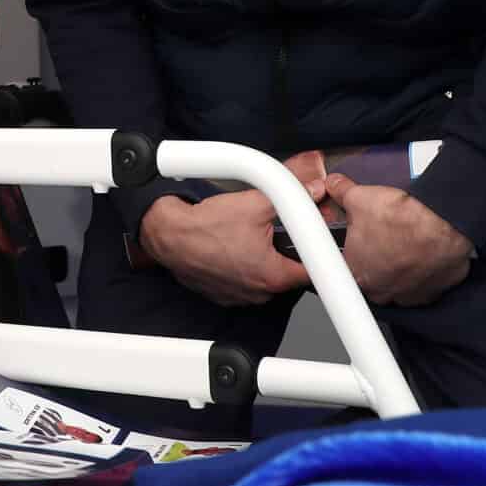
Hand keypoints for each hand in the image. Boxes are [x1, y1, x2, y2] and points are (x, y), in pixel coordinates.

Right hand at [139, 190, 314, 308]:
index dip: (316, 249)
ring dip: (264, 260)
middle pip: (289, 272)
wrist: (169, 235)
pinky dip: (243, 267)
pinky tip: (233, 248)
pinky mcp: (224, 294)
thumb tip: (311, 188)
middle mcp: (259, 294)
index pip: (313, 270)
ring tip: (249, 237)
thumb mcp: (255, 203)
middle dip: (287, 251)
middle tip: (276, 230)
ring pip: (265, 277)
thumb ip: (290, 194)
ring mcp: (240, 297)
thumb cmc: (205, 226)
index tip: (314, 239)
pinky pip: (244, 282)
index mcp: (274, 276)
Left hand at [321, 172, 471, 306]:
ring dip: (400, 264)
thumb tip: (335, 186)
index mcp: (357, 274)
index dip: (351, 248)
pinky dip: (423, 268)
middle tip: (383, 234)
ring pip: (399, 280)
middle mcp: (381, 292)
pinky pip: (424, 283)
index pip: (345, 267)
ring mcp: (408, 296)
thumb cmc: (404, 220)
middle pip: (373, 275)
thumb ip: (341, 192)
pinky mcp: (432, 293)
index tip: (359, 238)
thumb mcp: (359, 197)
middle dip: (375, 255)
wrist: (444, 226)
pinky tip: (423, 250)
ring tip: (404, 239)